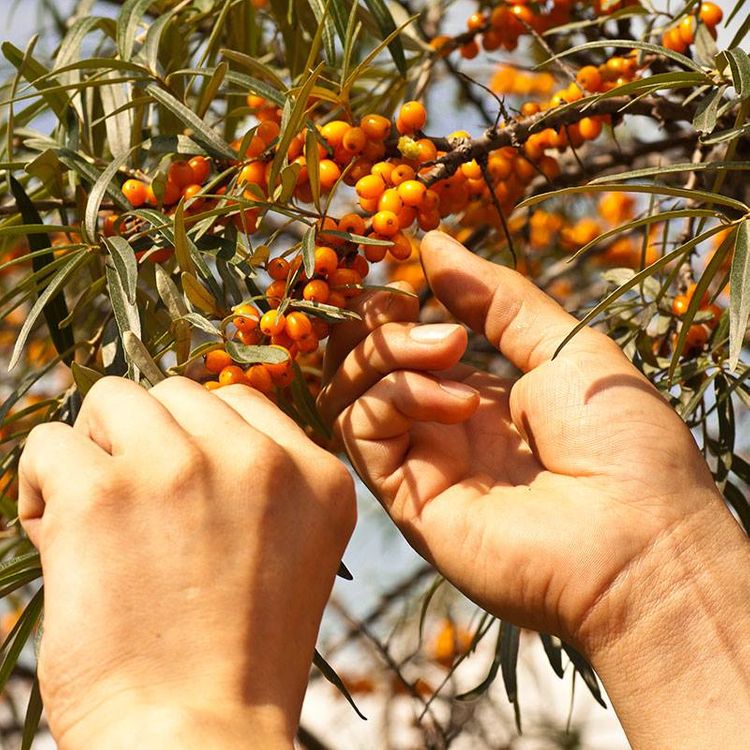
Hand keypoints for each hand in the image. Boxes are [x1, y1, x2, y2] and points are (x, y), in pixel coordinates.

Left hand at [19, 377, 354, 749]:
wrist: (197, 741)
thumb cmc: (238, 655)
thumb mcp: (290, 552)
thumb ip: (257, 481)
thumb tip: (174, 427)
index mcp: (315, 475)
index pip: (239, 402)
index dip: (198, 442)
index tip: (183, 497)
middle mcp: (258, 460)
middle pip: (174, 393)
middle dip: (147, 440)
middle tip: (140, 511)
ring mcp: (182, 468)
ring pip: (112, 398)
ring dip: (96, 451)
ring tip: (99, 518)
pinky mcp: (103, 494)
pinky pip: (51, 443)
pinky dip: (43, 488)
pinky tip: (59, 541)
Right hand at [318, 230, 731, 654]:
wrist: (642, 541)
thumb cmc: (622, 441)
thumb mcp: (563, 345)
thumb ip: (494, 297)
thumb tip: (431, 243)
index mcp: (479, 398)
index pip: (403, 346)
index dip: (393, 308)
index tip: (409, 280)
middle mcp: (441, 430)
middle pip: (362, 367)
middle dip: (374, 323)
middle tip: (406, 303)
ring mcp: (422, 464)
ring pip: (350, 393)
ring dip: (387, 350)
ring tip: (447, 346)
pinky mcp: (407, 498)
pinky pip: (363, 428)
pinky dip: (398, 393)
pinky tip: (457, 401)